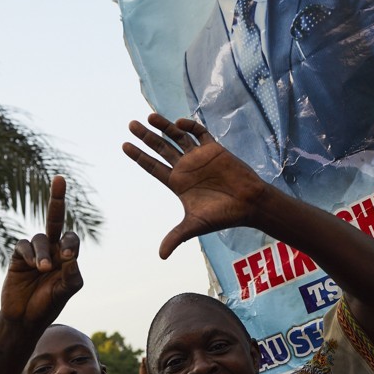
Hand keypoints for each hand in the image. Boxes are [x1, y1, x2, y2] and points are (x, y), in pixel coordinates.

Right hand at [0, 175, 82, 331]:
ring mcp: (33, 252)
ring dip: (42, 252)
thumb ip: (71, 275)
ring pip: (39, 238)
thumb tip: (71, 256)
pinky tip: (29, 265)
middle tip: (59, 178)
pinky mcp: (17, 257)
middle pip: (54, 218)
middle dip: (57, 198)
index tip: (67, 257)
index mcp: (66, 256)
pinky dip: (28, 253)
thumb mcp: (65, 292)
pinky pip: (22, 245)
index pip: (72, 239)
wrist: (24, 319)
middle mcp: (51, 249)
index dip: (70, 244)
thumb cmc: (48, 305)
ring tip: (43, 269)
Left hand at [122, 114, 266, 257]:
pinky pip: (199, 133)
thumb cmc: (223, 215)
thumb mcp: (195, 225)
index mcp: (177, 183)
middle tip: (130, 125)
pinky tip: (179, 123)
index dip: (139, 156)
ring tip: (149, 117)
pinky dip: (189, 126)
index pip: (153, 167)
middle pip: (161, 148)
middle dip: (146, 137)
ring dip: (164, 127)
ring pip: (177, 137)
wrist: (249, 204)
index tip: (124, 145)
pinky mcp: (214, 149)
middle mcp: (186, 168)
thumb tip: (161, 257)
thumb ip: (177, 236)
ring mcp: (199, 157)